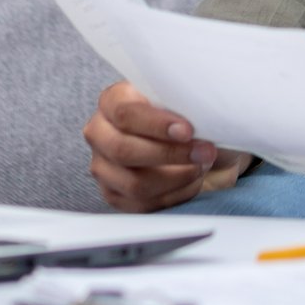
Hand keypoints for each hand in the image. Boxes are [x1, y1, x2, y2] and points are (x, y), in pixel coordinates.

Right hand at [83, 80, 250, 212]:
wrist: (201, 148)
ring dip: (177, 177)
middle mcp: (100, 133)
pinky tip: (192, 181)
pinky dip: (175, 195)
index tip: (187, 131)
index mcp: (113, 100)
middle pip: (123, 150)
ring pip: (134, 183)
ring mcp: (104, 167)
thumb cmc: (191, 119)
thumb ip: (182, 102)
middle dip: (170, 154)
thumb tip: (194, 114)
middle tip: (203, 152)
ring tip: (201, 166)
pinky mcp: (116, 195)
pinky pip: (143, 204)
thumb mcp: (187, 101)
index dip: (156, 124)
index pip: (124, 113)